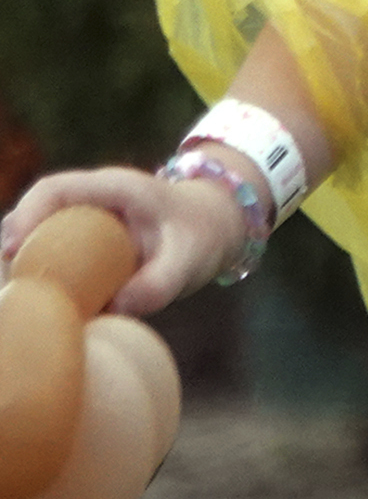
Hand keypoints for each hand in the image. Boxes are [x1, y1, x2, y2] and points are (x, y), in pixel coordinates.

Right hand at [0, 161, 248, 313]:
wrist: (216, 228)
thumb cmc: (203, 235)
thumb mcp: (191, 259)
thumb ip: (158, 283)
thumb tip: (114, 309)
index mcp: (116, 188)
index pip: (55, 189)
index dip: (26, 215)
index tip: (12, 250)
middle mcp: (94, 200)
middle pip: (35, 211)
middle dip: (14, 241)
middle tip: (9, 281)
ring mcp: (86, 219)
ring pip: (38, 232)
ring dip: (24, 259)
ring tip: (17, 295)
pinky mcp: (85, 240)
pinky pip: (52, 250)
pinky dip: (41, 272)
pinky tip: (38, 301)